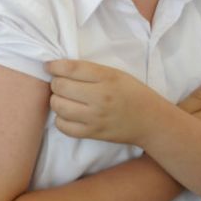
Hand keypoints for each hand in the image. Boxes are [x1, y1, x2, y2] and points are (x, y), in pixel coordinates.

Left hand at [46, 59, 166, 143]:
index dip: (53, 66)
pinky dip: (61, 119)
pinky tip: (68, 114)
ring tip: (64, 98)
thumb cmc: (132, 92)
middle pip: (60, 87)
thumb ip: (89, 70)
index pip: (70, 69)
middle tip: (62, 83)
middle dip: (56, 83)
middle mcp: (100, 97)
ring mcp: (95, 118)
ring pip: (58, 106)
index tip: (49, 66)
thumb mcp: (115, 73)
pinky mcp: (92, 134)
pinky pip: (63, 126)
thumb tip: (58, 68)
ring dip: (56, 100)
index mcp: (106, 77)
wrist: (150, 121)